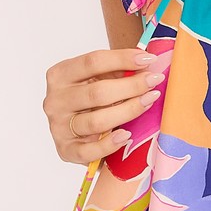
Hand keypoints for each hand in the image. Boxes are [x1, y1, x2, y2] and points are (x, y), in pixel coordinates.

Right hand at [42, 48, 164, 165]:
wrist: (77, 129)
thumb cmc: (92, 98)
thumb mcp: (99, 77)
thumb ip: (117, 70)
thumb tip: (146, 62)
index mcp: (60, 75)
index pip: (92, 62)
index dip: (122, 59)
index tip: (148, 58)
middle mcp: (55, 100)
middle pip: (97, 92)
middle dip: (131, 85)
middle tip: (155, 80)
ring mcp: (58, 127)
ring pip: (96, 121)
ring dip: (128, 111)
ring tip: (149, 101)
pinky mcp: (66, 150)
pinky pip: (88, 151)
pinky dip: (109, 144)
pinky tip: (127, 135)